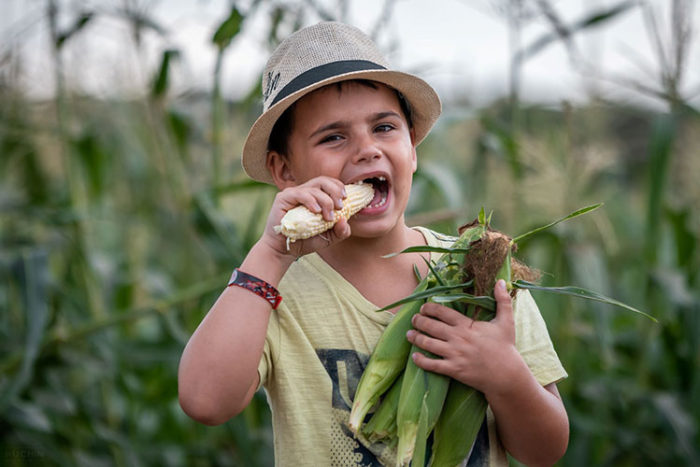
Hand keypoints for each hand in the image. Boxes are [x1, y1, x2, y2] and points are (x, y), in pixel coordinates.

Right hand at [259, 176, 350, 258]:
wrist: (284, 251)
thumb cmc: (305, 241)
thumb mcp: (329, 238)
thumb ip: (341, 231)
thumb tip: (345, 220)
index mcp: (315, 196)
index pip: (328, 183)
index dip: (338, 187)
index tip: (346, 199)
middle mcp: (304, 192)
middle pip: (323, 181)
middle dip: (335, 191)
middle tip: (340, 207)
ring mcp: (293, 194)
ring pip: (314, 188)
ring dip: (326, 201)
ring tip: (328, 217)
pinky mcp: (283, 198)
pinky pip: (300, 194)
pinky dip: (311, 201)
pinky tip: (316, 211)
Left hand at [406, 280, 522, 393]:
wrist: (507, 374)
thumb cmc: (506, 347)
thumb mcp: (506, 321)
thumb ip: (502, 301)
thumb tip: (500, 281)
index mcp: (467, 325)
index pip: (443, 312)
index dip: (429, 308)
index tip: (423, 307)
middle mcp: (458, 338)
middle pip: (431, 326)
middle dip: (419, 321)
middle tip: (414, 319)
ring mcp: (454, 354)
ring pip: (428, 344)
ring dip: (415, 338)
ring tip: (409, 334)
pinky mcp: (454, 370)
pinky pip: (432, 365)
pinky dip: (421, 361)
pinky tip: (414, 357)